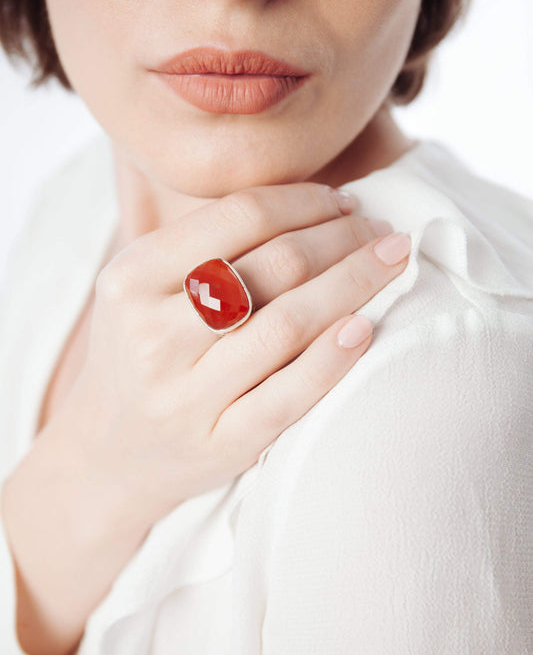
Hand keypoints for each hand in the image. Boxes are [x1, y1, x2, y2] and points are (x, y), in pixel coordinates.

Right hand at [58, 182, 408, 525]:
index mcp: (131, 278)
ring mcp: (186, 395)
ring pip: (289, 324)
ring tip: (390, 263)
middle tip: (381, 232)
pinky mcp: (221, 443)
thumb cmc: (143, 354)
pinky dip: (333, 359)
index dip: (306, 201)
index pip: (240, 216)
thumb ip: (204, 246)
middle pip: (275, 265)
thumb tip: (318, 204)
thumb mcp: (142, 289)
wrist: (110, 453)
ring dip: (353, 284)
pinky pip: (289, 396)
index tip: (344, 203)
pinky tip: (365, 328)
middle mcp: (155, 335)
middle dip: (343, 238)